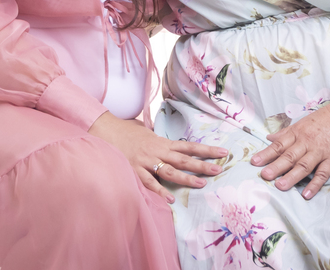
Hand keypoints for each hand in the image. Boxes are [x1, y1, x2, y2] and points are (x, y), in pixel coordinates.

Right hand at [88, 112, 228, 201]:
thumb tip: (174, 146)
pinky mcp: (134, 170)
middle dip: (202, 165)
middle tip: (219, 170)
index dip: (207, 149)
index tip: (223, 152)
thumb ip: (161, 142)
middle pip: (184, 159)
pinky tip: (170, 200)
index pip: (189, 146)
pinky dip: (159, 191)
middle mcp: (157, 151)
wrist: (106, 129)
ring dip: (186, 178)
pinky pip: (148, 183)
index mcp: (162, 142)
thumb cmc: (127, 132)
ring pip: (169, 171)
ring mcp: (146, 161)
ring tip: (201, 184)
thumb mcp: (148, 134)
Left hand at [250, 101, 329, 199]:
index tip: (254, 162)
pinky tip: (306, 194)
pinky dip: (315, 184)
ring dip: (292, 176)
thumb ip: (286, 132)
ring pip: (304, 165)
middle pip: (289, 155)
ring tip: (280, 186)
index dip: (266, 153)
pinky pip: (323, 173)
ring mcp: (321, 150)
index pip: (279, 144)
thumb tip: (269, 138)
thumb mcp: (304, 121)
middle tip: (264, 175)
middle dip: (276, 166)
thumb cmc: (327, 118)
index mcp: (298, 132)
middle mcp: (307, 141)